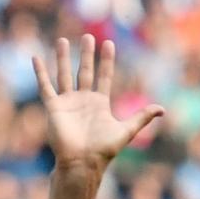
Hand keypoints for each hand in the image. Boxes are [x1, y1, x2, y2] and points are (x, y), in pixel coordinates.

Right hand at [32, 35, 162, 176]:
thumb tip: (163, 110)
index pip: (104, 76)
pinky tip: (36, 58)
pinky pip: (45, 87)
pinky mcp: (54, 107)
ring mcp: (67, 102)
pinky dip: (40, 73)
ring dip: (63, 58)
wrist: (82, 162)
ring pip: (64, 75)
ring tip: (62, 40)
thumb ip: (141, 117)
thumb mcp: (126, 130)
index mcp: (99, 103)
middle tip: (88, 36)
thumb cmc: (103, 150)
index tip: (109, 43)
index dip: (106, 60)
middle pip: (84, 71)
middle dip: (86, 54)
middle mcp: (83, 100)